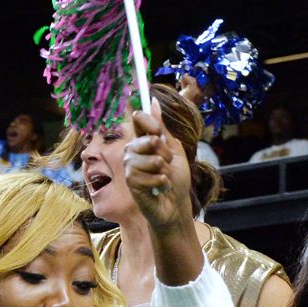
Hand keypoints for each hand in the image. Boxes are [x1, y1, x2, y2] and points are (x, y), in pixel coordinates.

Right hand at [123, 99, 194, 232]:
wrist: (176, 204)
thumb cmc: (176, 179)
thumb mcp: (174, 150)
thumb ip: (162, 129)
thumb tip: (154, 102)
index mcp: (143, 141)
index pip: (140, 120)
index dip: (150, 122)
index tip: (160, 133)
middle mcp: (133, 151)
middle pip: (149, 140)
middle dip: (165, 153)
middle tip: (167, 164)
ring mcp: (130, 166)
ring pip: (152, 159)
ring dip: (164, 171)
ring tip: (164, 178)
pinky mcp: (131, 182)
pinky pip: (150, 175)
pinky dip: (161, 182)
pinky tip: (160, 188)